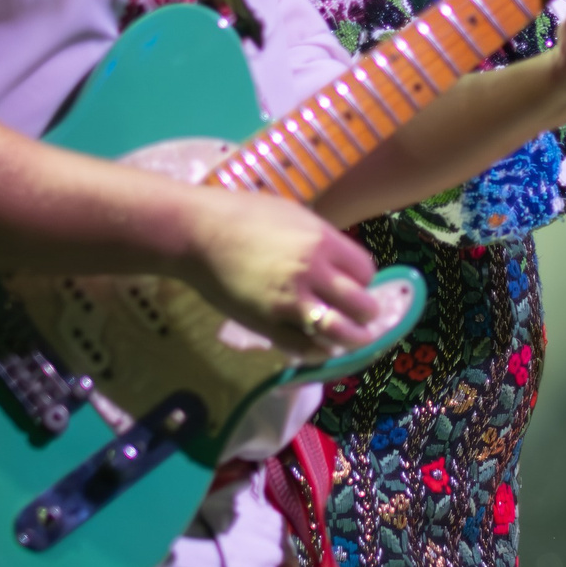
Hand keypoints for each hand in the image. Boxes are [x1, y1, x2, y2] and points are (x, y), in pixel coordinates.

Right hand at [179, 189, 382, 358]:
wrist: (198, 234)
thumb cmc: (244, 216)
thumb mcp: (295, 216)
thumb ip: (322, 241)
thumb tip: (341, 265)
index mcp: (322, 242)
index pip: (366, 272)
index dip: (365, 281)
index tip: (357, 284)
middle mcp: (313, 273)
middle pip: (362, 306)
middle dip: (367, 314)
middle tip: (363, 316)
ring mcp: (290, 303)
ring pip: (340, 334)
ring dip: (353, 340)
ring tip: (354, 339)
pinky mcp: (267, 325)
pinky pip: (304, 348)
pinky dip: (318, 351)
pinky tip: (321, 347)